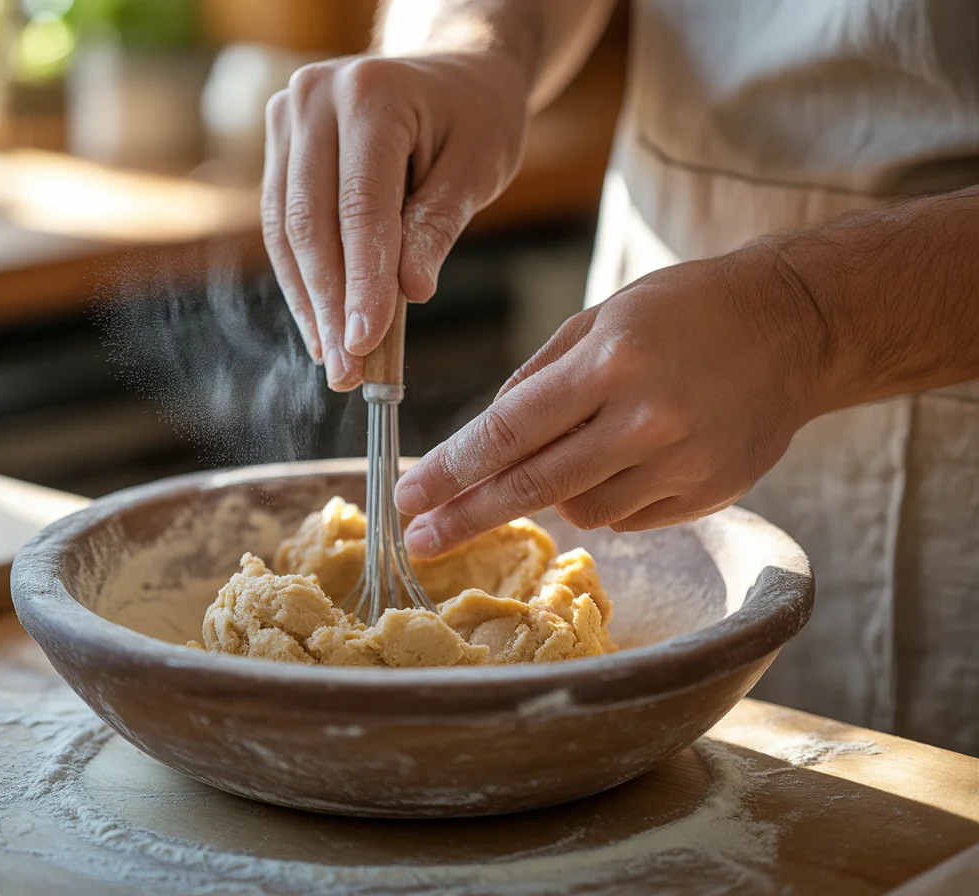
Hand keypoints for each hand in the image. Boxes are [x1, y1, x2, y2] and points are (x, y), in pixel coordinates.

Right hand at [262, 51, 528, 388]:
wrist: (455, 73)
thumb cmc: (476, 117)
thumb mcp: (477, 167)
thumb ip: (438, 226)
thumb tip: (408, 294)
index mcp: (371, 95)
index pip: (360, 208)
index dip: (361, 283)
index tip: (366, 345)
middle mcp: (315, 99)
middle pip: (311, 224)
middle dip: (330, 307)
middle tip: (347, 371)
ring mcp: (288, 119)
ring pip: (286, 232)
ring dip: (310, 303)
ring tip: (334, 361)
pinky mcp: (281, 146)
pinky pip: (283, 226)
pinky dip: (303, 280)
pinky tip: (321, 326)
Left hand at [395, 244, 830, 555]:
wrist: (793, 326)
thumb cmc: (684, 310)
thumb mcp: (601, 318)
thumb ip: (538, 380)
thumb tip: (485, 439)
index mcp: (613, 363)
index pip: (510, 432)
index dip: (452, 470)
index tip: (407, 497)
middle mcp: (648, 419)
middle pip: (534, 486)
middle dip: (468, 517)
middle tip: (419, 541)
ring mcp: (684, 463)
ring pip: (580, 510)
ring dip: (553, 492)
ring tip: (582, 446)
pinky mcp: (710, 494)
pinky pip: (627, 517)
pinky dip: (605, 496)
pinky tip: (626, 458)